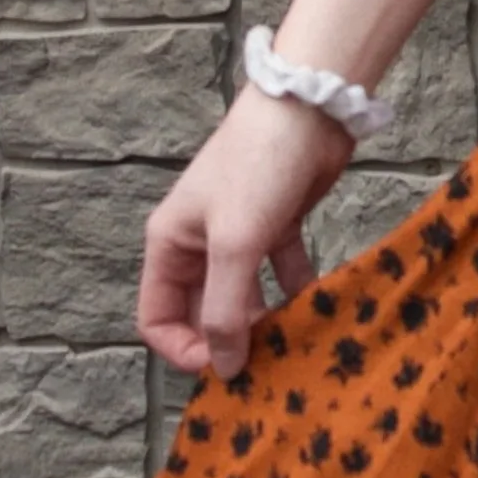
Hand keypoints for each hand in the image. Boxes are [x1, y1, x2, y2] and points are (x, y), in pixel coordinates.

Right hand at [137, 84, 356, 379]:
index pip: (157, 318)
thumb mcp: (235, 243)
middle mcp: (198, 243)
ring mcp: (239, 234)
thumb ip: (223, 308)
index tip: (224, 369)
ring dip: (266, 321)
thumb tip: (222, 368)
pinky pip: (282, 273)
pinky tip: (320, 307)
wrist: (309, 108)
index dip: (183, 350)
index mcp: (169, 245)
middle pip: (203, 311)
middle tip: (268, 365)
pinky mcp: (278, 225)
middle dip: (229, 341)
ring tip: (296, 343)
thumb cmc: (259, 167)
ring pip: (245, 296)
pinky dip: (296, 291)